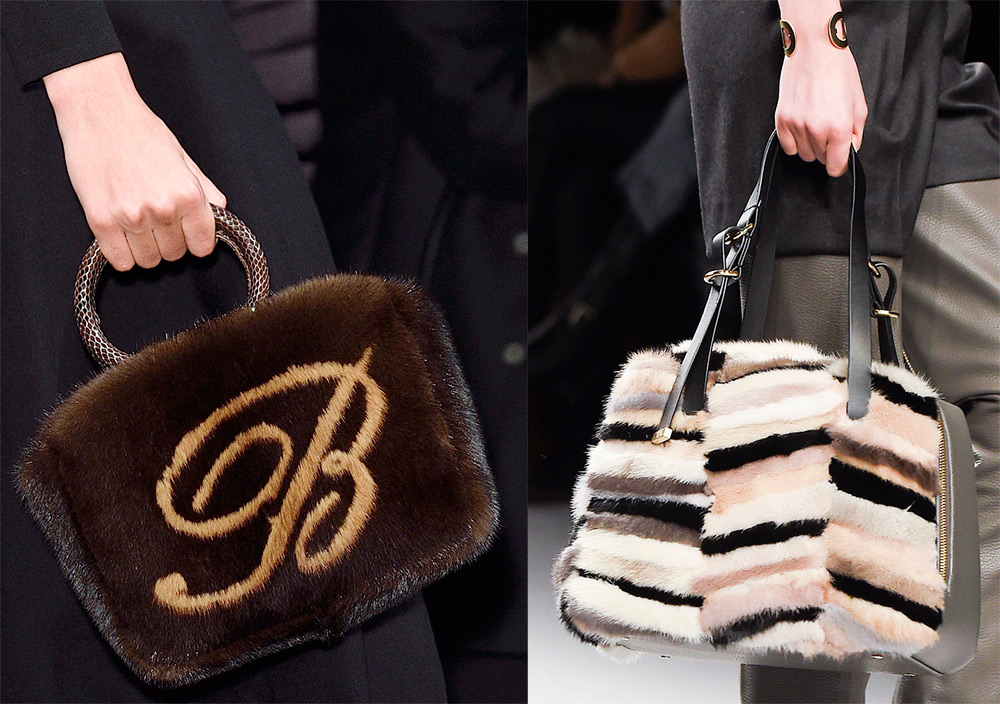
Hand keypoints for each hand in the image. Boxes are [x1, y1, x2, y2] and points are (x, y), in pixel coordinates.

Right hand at [43, 53, 225, 270]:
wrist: (99, 111)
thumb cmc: (141, 130)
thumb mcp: (184, 158)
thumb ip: (205, 190)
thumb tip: (220, 212)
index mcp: (188, 194)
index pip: (203, 246)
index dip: (196, 242)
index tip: (188, 235)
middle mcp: (163, 209)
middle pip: (175, 254)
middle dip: (170, 242)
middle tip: (159, 222)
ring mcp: (131, 216)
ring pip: (149, 261)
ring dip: (146, 249)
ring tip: (139, 225)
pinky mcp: (101, 220)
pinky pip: (121, 260)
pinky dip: (123, 255)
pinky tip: (122, 237)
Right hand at [774, 1, 867, 176]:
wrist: (815, 50)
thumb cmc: (839, 71)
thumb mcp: (859, 103)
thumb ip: (856, 133)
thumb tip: (849, 150)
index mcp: (839, 127)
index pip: (836, 167)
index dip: (841, 164)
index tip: (840, 158)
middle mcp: (816, 130)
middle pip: (820, 160)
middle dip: (827, 149)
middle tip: (830, 127)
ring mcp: (796, 126)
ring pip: (804, 154)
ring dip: (811, 145)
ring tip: (816, 123)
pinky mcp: (782, 120)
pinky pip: (788, 147)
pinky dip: (795, 141)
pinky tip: (802, 126)